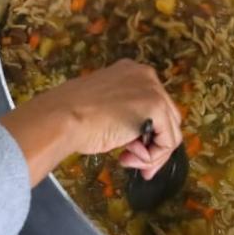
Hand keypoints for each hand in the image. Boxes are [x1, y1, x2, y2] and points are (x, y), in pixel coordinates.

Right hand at [27, 60, 181, 179]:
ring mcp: (153, 89)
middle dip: (152, 146)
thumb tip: (140, 142)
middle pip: (167, 119)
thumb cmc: (72, 115)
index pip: (153, 107)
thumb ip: (124, 116)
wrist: (62, 117)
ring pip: (170, 132)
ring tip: (128, 160)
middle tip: (133, 163)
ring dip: (151, 154)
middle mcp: (146, 75)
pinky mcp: (156, 106)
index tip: (131, 153)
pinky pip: (168, 141)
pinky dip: (153, 157)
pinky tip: (129, 158)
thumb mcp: (104, 109)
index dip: (146, 134)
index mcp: (131, 72)